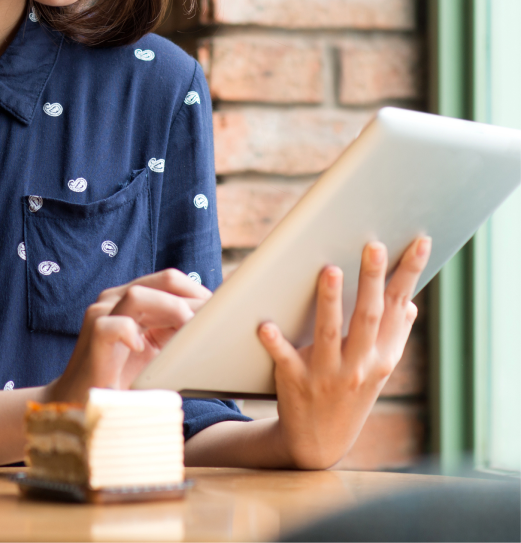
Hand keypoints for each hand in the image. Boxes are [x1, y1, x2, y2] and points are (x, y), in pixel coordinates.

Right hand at [46, 269, 210, 404]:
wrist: (81, 402)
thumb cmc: (123, 379)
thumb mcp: (157, 352)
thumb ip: (176, 334)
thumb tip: (213, 327)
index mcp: (132, 298)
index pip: (171, 281)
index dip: (199, 292)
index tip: (222, 312)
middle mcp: (116, 299)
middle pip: (162, 280)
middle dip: (193, 297)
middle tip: (214, 320)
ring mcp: (101, 315)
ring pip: (138, 294)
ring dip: (171, 310)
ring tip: (189, 331)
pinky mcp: (93, 337)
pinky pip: (112, 325)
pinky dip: (130, 333)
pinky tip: (142, 348)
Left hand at [258, 236, 431, 468]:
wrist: (318, 444)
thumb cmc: (349, 394)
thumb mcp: (378, 370)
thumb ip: (393, 336)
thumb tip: (409, 303)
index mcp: (382, 356)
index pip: (397, 306)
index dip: (409, 274)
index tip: (420, 241)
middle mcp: (359, 365)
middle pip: (367, 316)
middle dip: (372, 280)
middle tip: (373, 245)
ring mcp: (328, 375)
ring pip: (328, 333)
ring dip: (329, 302)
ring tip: (329, 270)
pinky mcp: (295, 382)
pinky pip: (285, 360)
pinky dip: (276, 343)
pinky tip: (265, 325)